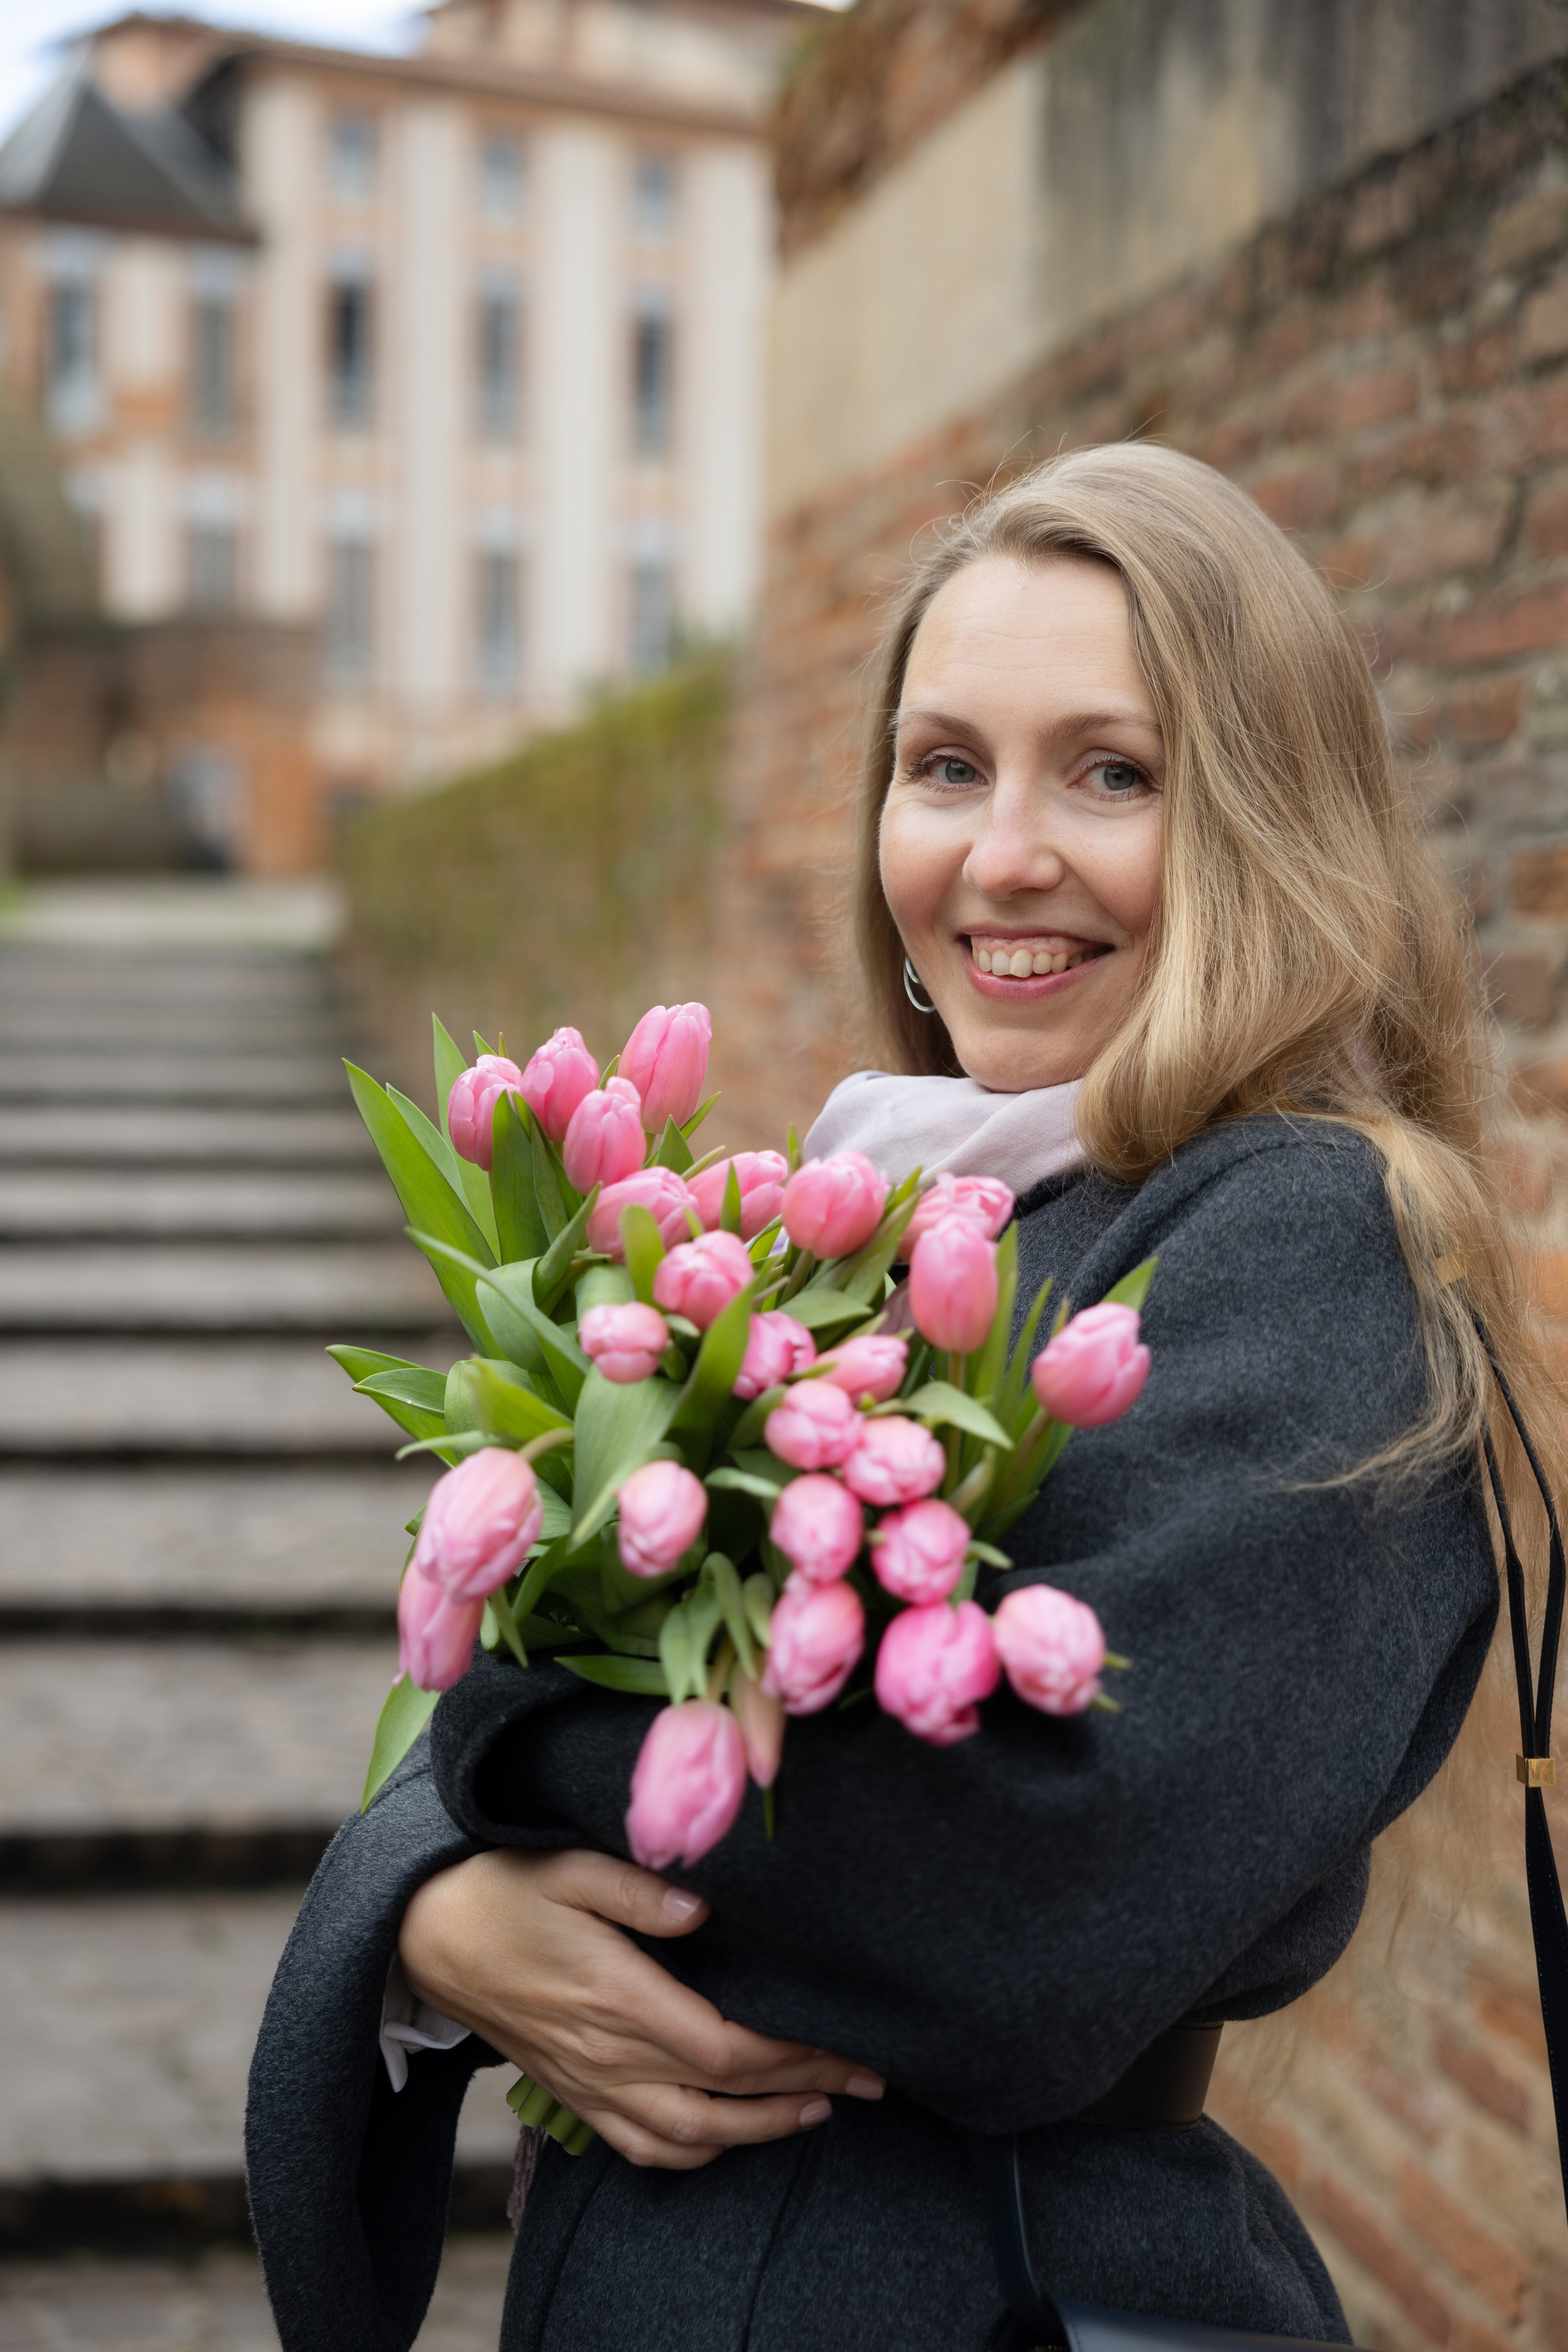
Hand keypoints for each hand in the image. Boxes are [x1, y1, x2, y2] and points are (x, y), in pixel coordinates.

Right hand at [397, 1847, 884, 2168]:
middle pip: (721, 2095)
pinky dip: (693, 2153)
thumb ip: (637, 1889)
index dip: (793, 2053)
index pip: (724, 2046)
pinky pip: (639, 2145)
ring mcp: (587, 2081)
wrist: (425, 1933)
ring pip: (686, 2136)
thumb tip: (704, 1908)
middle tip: (868, 2078)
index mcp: (615, 1996)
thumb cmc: (502, 1886)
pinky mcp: (571, 2089)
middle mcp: (605, 2053)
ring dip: (758, 2132)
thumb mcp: (568, 1864)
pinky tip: (730, 2136)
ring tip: (818, 2109)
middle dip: (801, 2090)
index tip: (849, 2041)